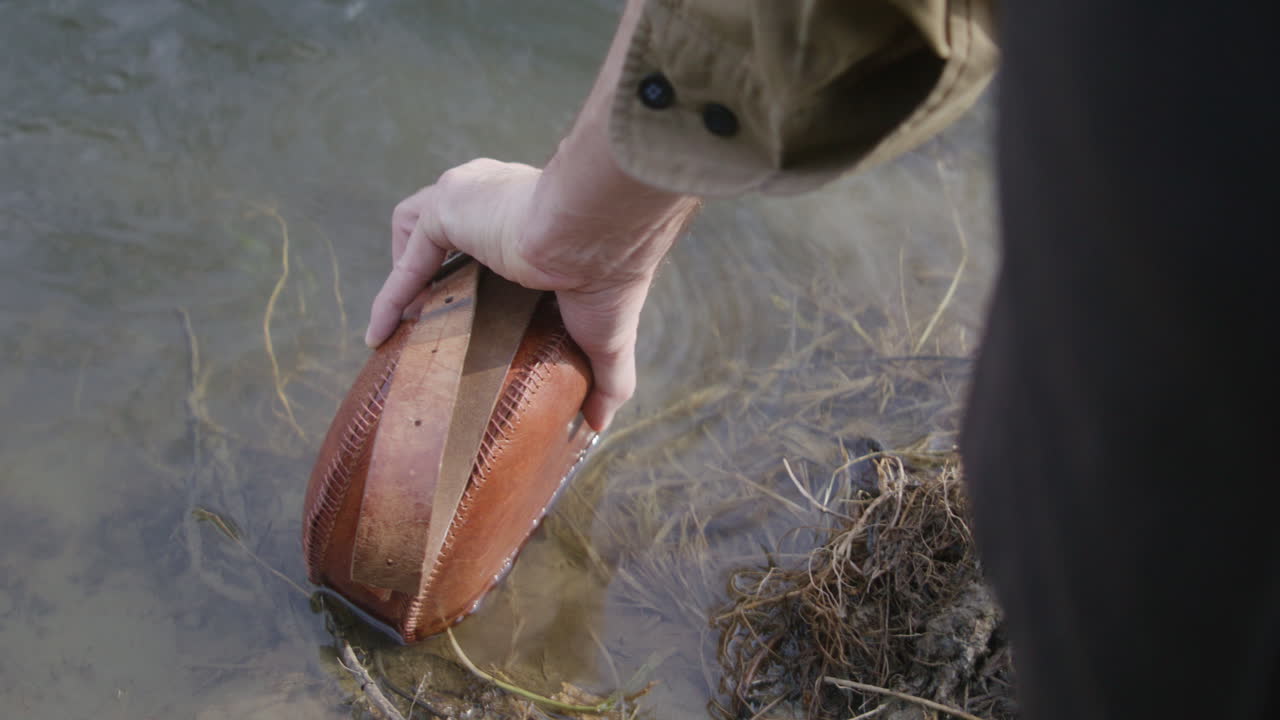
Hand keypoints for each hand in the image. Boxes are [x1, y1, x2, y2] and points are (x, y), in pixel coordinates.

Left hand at [364, 157, 697, 430]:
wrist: (597, 236)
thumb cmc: (612, 276)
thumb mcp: (609, 336)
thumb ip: (607, 378)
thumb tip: (598, 425)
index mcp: (537, 219)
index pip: (497, 244)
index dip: (479, 279)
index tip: (471, 322)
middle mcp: (499, 197)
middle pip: (453, 236)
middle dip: (437, 276)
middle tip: (432, 326)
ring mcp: (471, 199)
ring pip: (420, 234)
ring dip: (408, 276)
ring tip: (404, 324)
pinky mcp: (448, 207)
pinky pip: (407, 259)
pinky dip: (390, 296)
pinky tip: (379, 334)